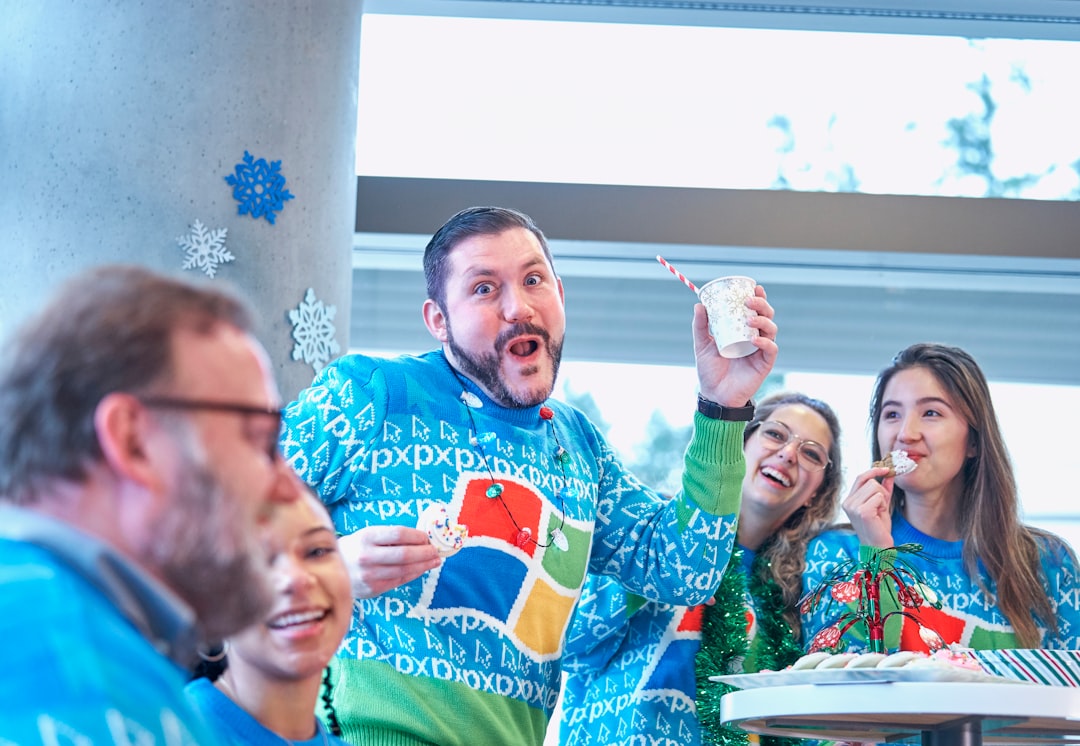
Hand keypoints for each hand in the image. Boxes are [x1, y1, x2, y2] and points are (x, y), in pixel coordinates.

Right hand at [337, 525, 441, 598]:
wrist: (331, 569)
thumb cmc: (356, 548)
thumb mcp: (368, 535)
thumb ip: (391, 537)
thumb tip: (421, 539)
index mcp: (366, 537)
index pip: (399, 534)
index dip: (418, 536)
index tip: (427, 537)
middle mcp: (367, 556)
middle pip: (405, 554)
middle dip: (425, 552)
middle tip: (436, 551)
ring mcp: (369, 574)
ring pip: (404, 569)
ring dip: (424, 565)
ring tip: (434, 561)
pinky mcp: (373, 588)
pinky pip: (399, 581)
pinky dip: (413, 574)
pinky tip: (421, 569)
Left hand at [694, 286, 777, 405]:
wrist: (714, 396)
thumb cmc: (710, 370)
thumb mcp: (702, 345)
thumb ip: (701, 326)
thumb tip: (699, 305)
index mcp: (742, 331)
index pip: (754, 311)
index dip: (758, 298)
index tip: (754, 287)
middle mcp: (755, 338)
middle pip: (766, 316)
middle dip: (762, 305)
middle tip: (749, 301)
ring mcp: (760, 351)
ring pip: (771, 330)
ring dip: (763, 321)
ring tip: (750, 320)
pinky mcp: (764, 364)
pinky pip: (771, 350)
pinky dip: (765, 342)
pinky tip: (755, 339)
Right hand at [842, 467, 895, 547]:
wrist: (879, 547)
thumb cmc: (879, 528)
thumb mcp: (881, 505)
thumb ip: (884, 489)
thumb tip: (889, 473)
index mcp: (849, 500)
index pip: (860, 478)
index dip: (873, 471)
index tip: (886, 469)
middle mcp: (848, 502)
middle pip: (870, 482)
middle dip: (881, 492)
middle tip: (881, 508)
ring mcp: (853, 507)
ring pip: (876, 488)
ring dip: (883, 499)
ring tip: (879, 512)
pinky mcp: (862, 511)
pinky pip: (879, 497)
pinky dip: (883, 505)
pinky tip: (879, 515)